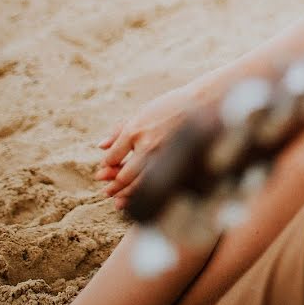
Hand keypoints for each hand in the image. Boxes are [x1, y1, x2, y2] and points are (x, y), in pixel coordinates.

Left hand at [95, 86, 193, 208]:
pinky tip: (141, 198)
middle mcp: (147, 145)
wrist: (202, 104)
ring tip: (119, 200)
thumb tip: (101, 146)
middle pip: (124, 176)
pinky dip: (146, 193)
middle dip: (113, 186)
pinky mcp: (179, 161)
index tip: (106, 171)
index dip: (106, 168)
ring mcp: (164, 155)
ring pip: (141, 185)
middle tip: (107, 191)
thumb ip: (119, 130)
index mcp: (134, 130)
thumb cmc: (171, 106)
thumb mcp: (141, 113)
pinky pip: (159, 183)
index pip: (112, 158)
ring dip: (127, 195)